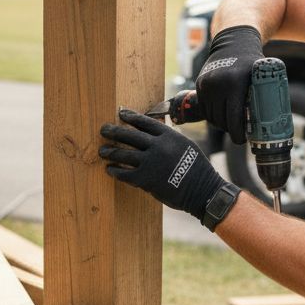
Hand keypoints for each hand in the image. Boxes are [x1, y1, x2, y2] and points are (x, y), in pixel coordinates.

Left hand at [100, 108, 228, 222]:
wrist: (202, 190)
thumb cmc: (197, 168)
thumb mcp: (186, 145)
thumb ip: (169, 138)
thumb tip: (153, 133)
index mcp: (169, 136)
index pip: (145, 122)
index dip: (131, 117)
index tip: (121, 114)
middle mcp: (158, 146)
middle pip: (129, 135)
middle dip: (113, 132)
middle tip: (103, 130)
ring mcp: (150, 163)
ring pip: (123, 154)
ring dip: (110, 152)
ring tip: (102, 151)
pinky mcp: (145, 180)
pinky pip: (125, 174)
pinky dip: (115, 171)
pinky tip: (109, 169)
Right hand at [196, 25, 263, 143]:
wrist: (232, 42)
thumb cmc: (251, 62)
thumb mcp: (260, 78)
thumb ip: (262, 98)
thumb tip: (269, 124)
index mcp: (234, 84)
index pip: (233, 119)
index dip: (238, 134)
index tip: (242, 140)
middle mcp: (217, 85)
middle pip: (221, 121)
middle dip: (230, 130)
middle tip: (239, 133)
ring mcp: (205, 85)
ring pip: (211, 117)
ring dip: (221, 123)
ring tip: (231, 123)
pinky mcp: (199, 85)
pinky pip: (204, 109)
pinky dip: (212, 115)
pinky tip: (222, 115)